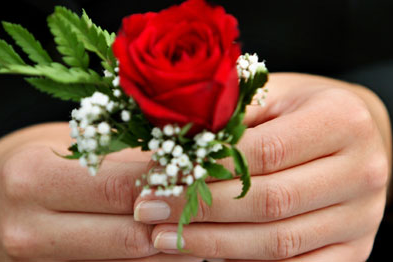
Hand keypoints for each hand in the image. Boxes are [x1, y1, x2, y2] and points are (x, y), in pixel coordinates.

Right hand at [0, 123, 203, 261]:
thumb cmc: (26, 162)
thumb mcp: (64, 144)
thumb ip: (120, 157)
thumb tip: (183, 162)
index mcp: (33, 181)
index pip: (122, 188)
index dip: (173, 183)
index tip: (209, 175)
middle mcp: (33, 230)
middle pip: (131, 236)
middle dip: (181, 224)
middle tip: (222, 208)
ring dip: (176, 250)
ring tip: (213, 231)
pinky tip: (179, 246)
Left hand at [133, 73, 390, 260]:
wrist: (354, 134)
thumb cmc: (302, 108)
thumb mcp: (271, 93)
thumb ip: (229, 112)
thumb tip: (171, 141)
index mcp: (342, 120)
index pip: (265, 152)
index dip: (206, 168)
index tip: (159, 176)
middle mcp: (364, 171)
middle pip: (271, 201)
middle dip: (201, 209)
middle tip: (148, 209)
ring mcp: (363, 217)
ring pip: (279, 242)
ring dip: (214, 244)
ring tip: (164, 236)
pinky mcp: (356, 249)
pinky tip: (206, 255)